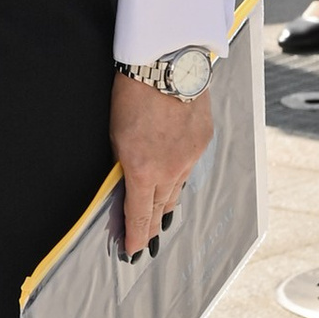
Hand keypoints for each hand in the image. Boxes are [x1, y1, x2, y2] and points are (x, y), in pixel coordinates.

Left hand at [110, 68, 212, 260]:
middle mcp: (170, 170)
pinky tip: (174, 178)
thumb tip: (128, 181)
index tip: (133, 251)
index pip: (139, 214)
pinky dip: (179, 174)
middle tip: (147, 242)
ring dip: (166, 203)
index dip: (136, 236)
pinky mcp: (203, 142)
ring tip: (161, 218)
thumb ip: (123, 163)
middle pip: (160, 207)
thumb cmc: (133, 94)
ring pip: (177, 188)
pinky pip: (189, 166)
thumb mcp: (115, 135)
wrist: (167, 65)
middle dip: (152, 226)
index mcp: (142, 171)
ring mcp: (190, 157)